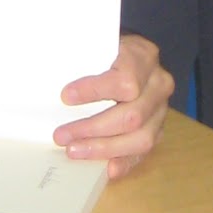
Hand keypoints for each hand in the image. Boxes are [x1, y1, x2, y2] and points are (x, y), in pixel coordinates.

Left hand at [53, 33, 173, 181]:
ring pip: (141, 138)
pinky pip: (144, 151)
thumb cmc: (108, 51)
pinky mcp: (158, 128)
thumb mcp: (99, 44)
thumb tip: (51, 78)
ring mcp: (161, 109)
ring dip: (104, 149)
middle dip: (93, 129)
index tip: (65, 97)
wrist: (132, 56)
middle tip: (61, 135)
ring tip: (74, 151)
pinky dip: (125, 162)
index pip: (125, 80)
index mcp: (144, 56)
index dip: (95, 91)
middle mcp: (159, 83)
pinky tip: (107, 169)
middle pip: (132, 115)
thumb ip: (84, 59)